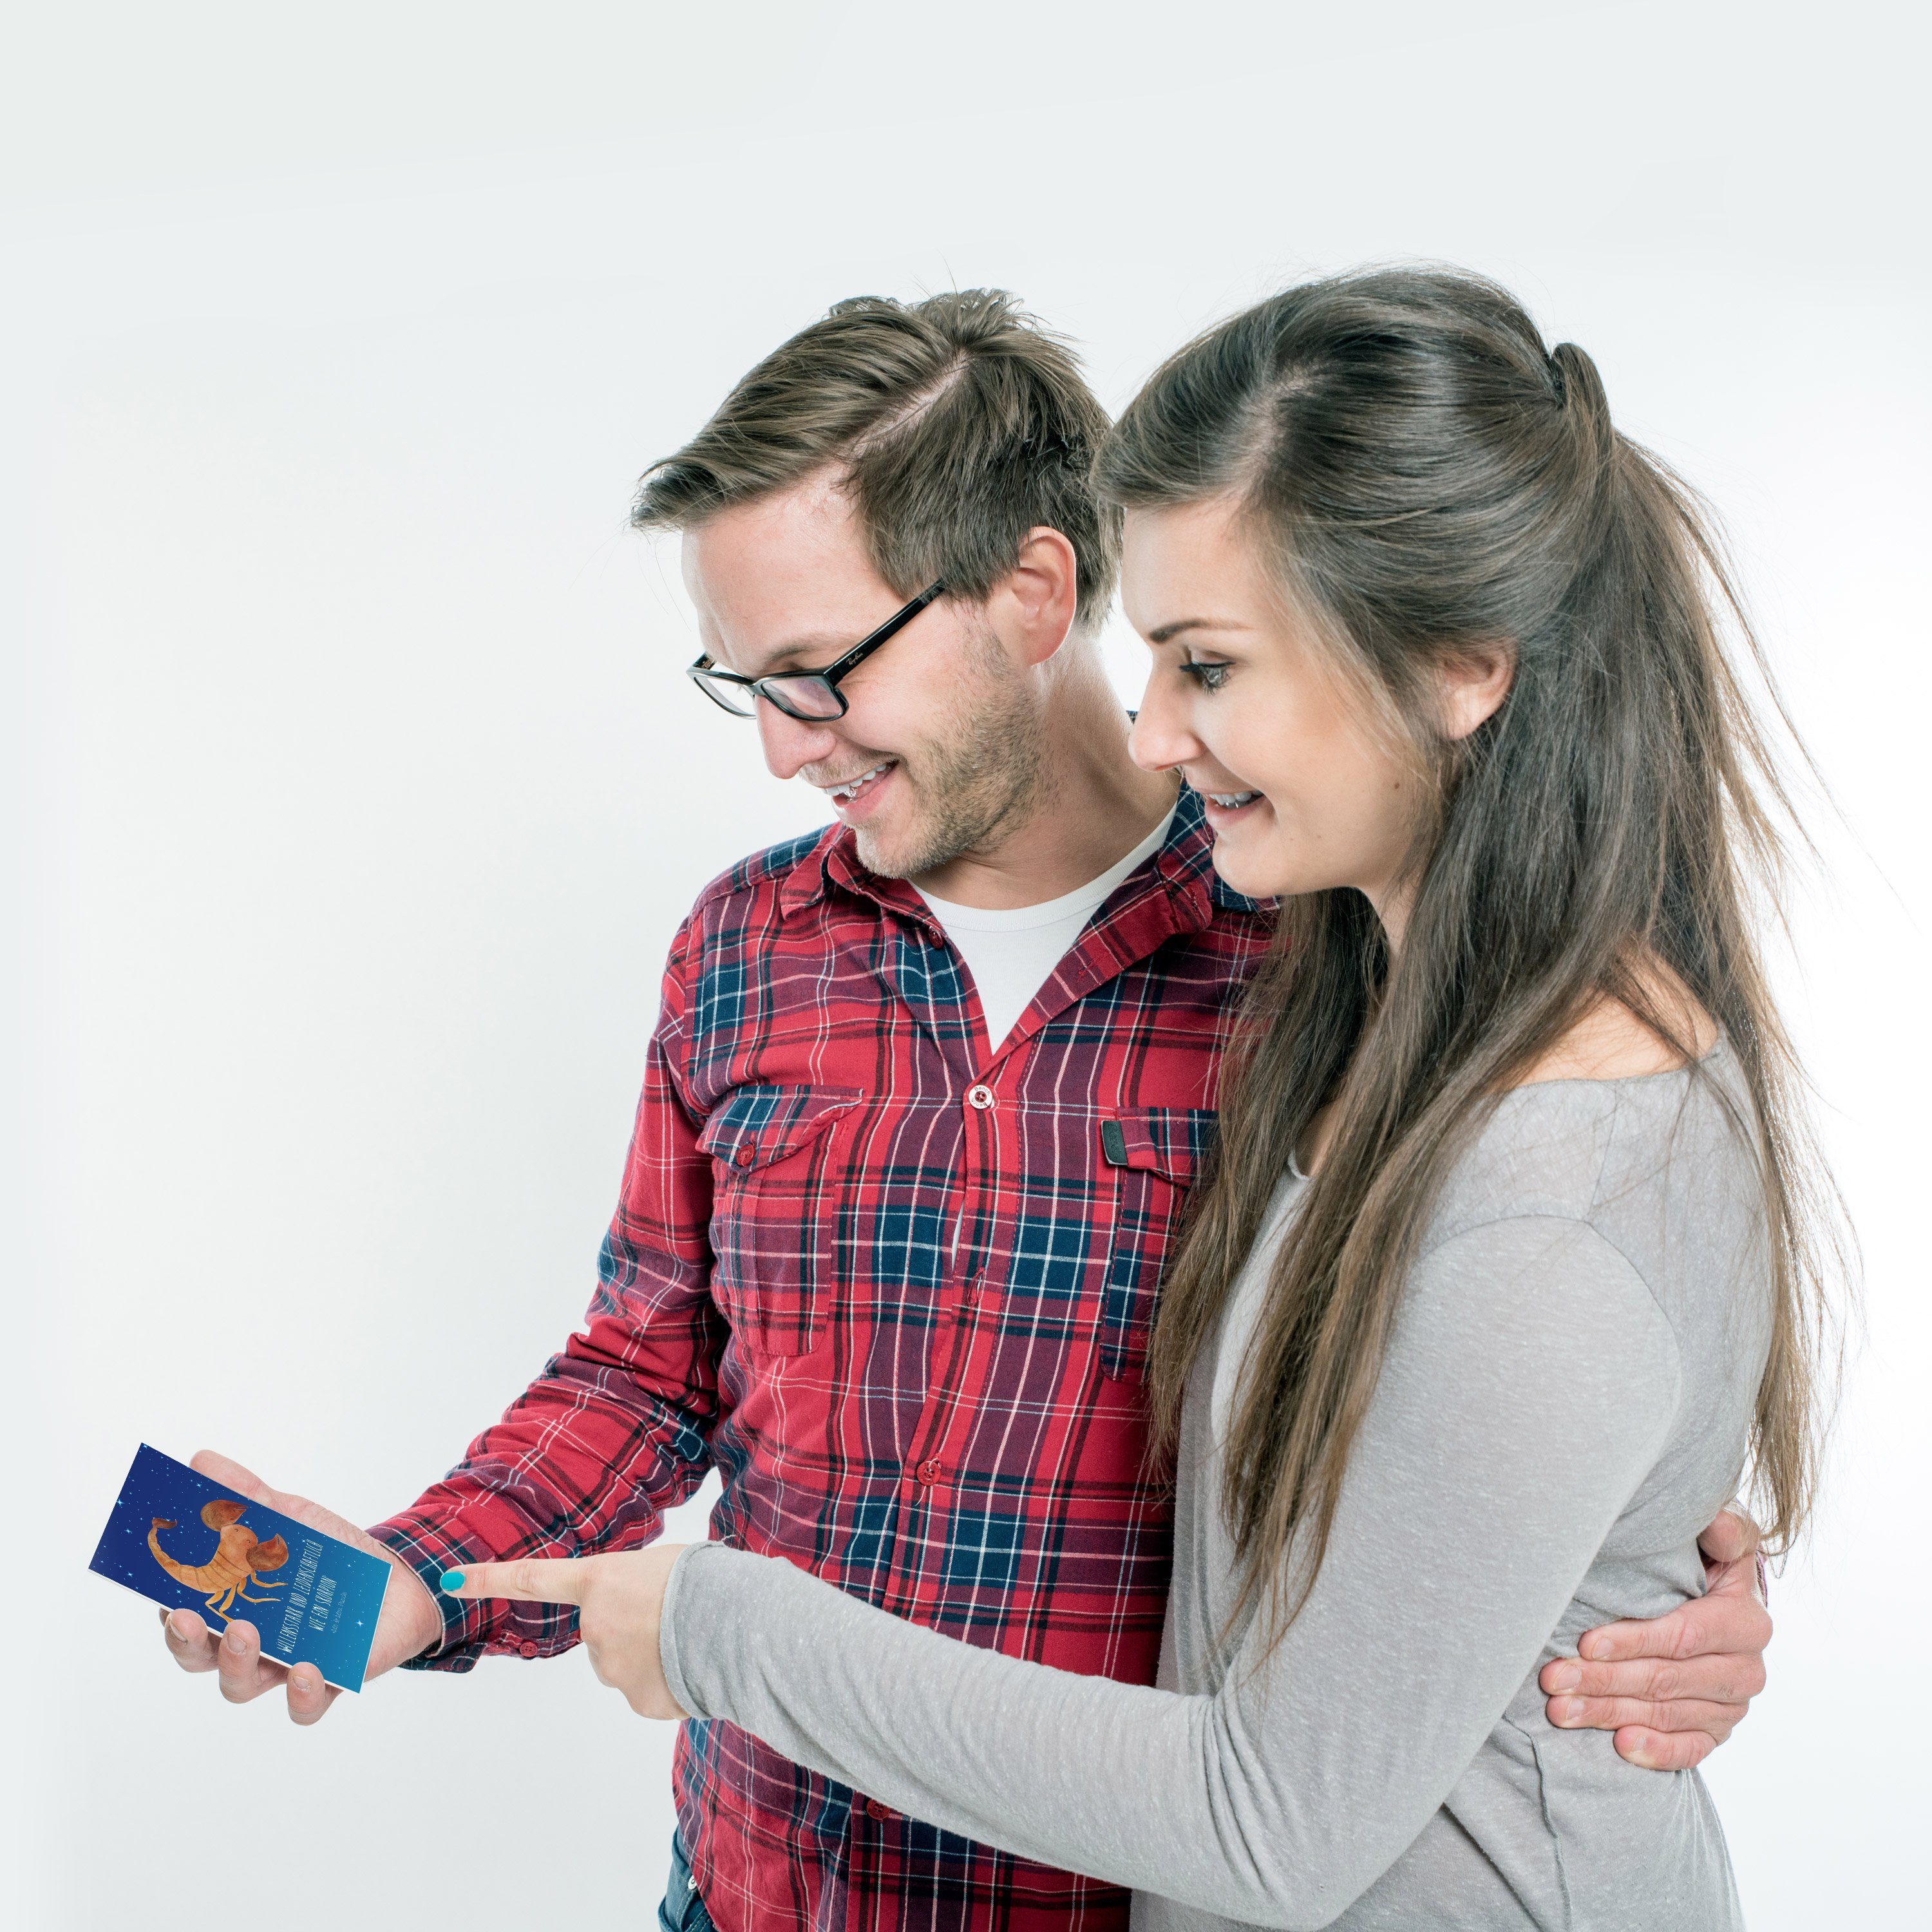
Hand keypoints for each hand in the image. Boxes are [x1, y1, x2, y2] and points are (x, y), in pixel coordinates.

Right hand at [158, 1450, 443, 1724]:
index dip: (167, 1609)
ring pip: (241, 1685)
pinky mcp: (326, 1685)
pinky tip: (308, 1669)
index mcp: (227, 1605)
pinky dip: (301, 1695)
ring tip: (246, 1631)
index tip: (164, 1592)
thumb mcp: (290, 1517)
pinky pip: (303, 1707)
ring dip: (236, 1662)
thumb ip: (245, 1495)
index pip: (181, 1615)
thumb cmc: (330, 1554)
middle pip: (198, 1657)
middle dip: (188, 1641)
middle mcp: (246, 1644)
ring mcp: (282, 1669)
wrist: (397, 1579)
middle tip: (190, 1616)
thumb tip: (201, 1461)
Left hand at [441, 1546, 688, 1717]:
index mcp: (599, 1580)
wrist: (737, 1627)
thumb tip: (638, 1616)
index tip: (452, 1580)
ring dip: (653, 1656)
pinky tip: (692, 1668)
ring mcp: (612, 1668)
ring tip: (690, 1641)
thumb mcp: (664, 1565)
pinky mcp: (636, 1701)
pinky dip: (669, 1682)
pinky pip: (648, 1690)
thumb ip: (633, 1587)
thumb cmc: (707, 1582)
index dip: (490, 1579)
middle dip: (633, 1629)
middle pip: (602, 1632)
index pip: (532, 1578)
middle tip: (672, 1619)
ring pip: (626, 1663)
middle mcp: (594, 1625)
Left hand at [1539, 1507, 1770, 1770]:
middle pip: (1665, 1680)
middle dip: (1604, 1680)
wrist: (1719, 1601)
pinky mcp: (1718, 1730)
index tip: (1585, 1642)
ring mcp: (1733, 1705)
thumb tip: (1717, 1524)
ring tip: (1561, 1710)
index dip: (1633, 1640)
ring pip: (1665, 1714)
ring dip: (1610, 1713)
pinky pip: (1690, 1749)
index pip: (1682, 1636)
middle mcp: (1746, 1669)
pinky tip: (1621, 1746)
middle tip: (1553, 1680)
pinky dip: (1656, 1750)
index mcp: (1747, 1620)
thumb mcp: (1719, 1540)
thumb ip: (1724, 1530)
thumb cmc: (1705, 1561)